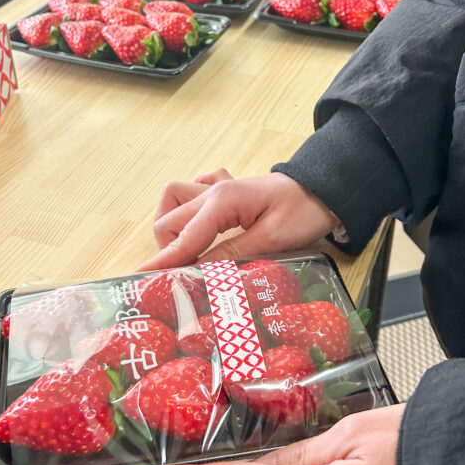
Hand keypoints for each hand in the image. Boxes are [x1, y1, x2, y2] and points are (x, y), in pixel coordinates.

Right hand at [137, 169, 339, 270]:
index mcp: (223, 201)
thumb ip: (231, 255)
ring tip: (188, 251)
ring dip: (172, 225)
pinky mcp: (226, 188)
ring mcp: (218, 186)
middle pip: (168, 220)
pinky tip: (201, 222)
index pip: (183, 238)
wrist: (326, 189)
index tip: (138, 279)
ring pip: (173, 199)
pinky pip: (193, 189)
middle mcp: (213, 189)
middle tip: (178, 278)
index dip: (161, 262)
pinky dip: (189, 206)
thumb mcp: (271, 240)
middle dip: (167, 250)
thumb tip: (197, 273)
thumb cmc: (304, 212)